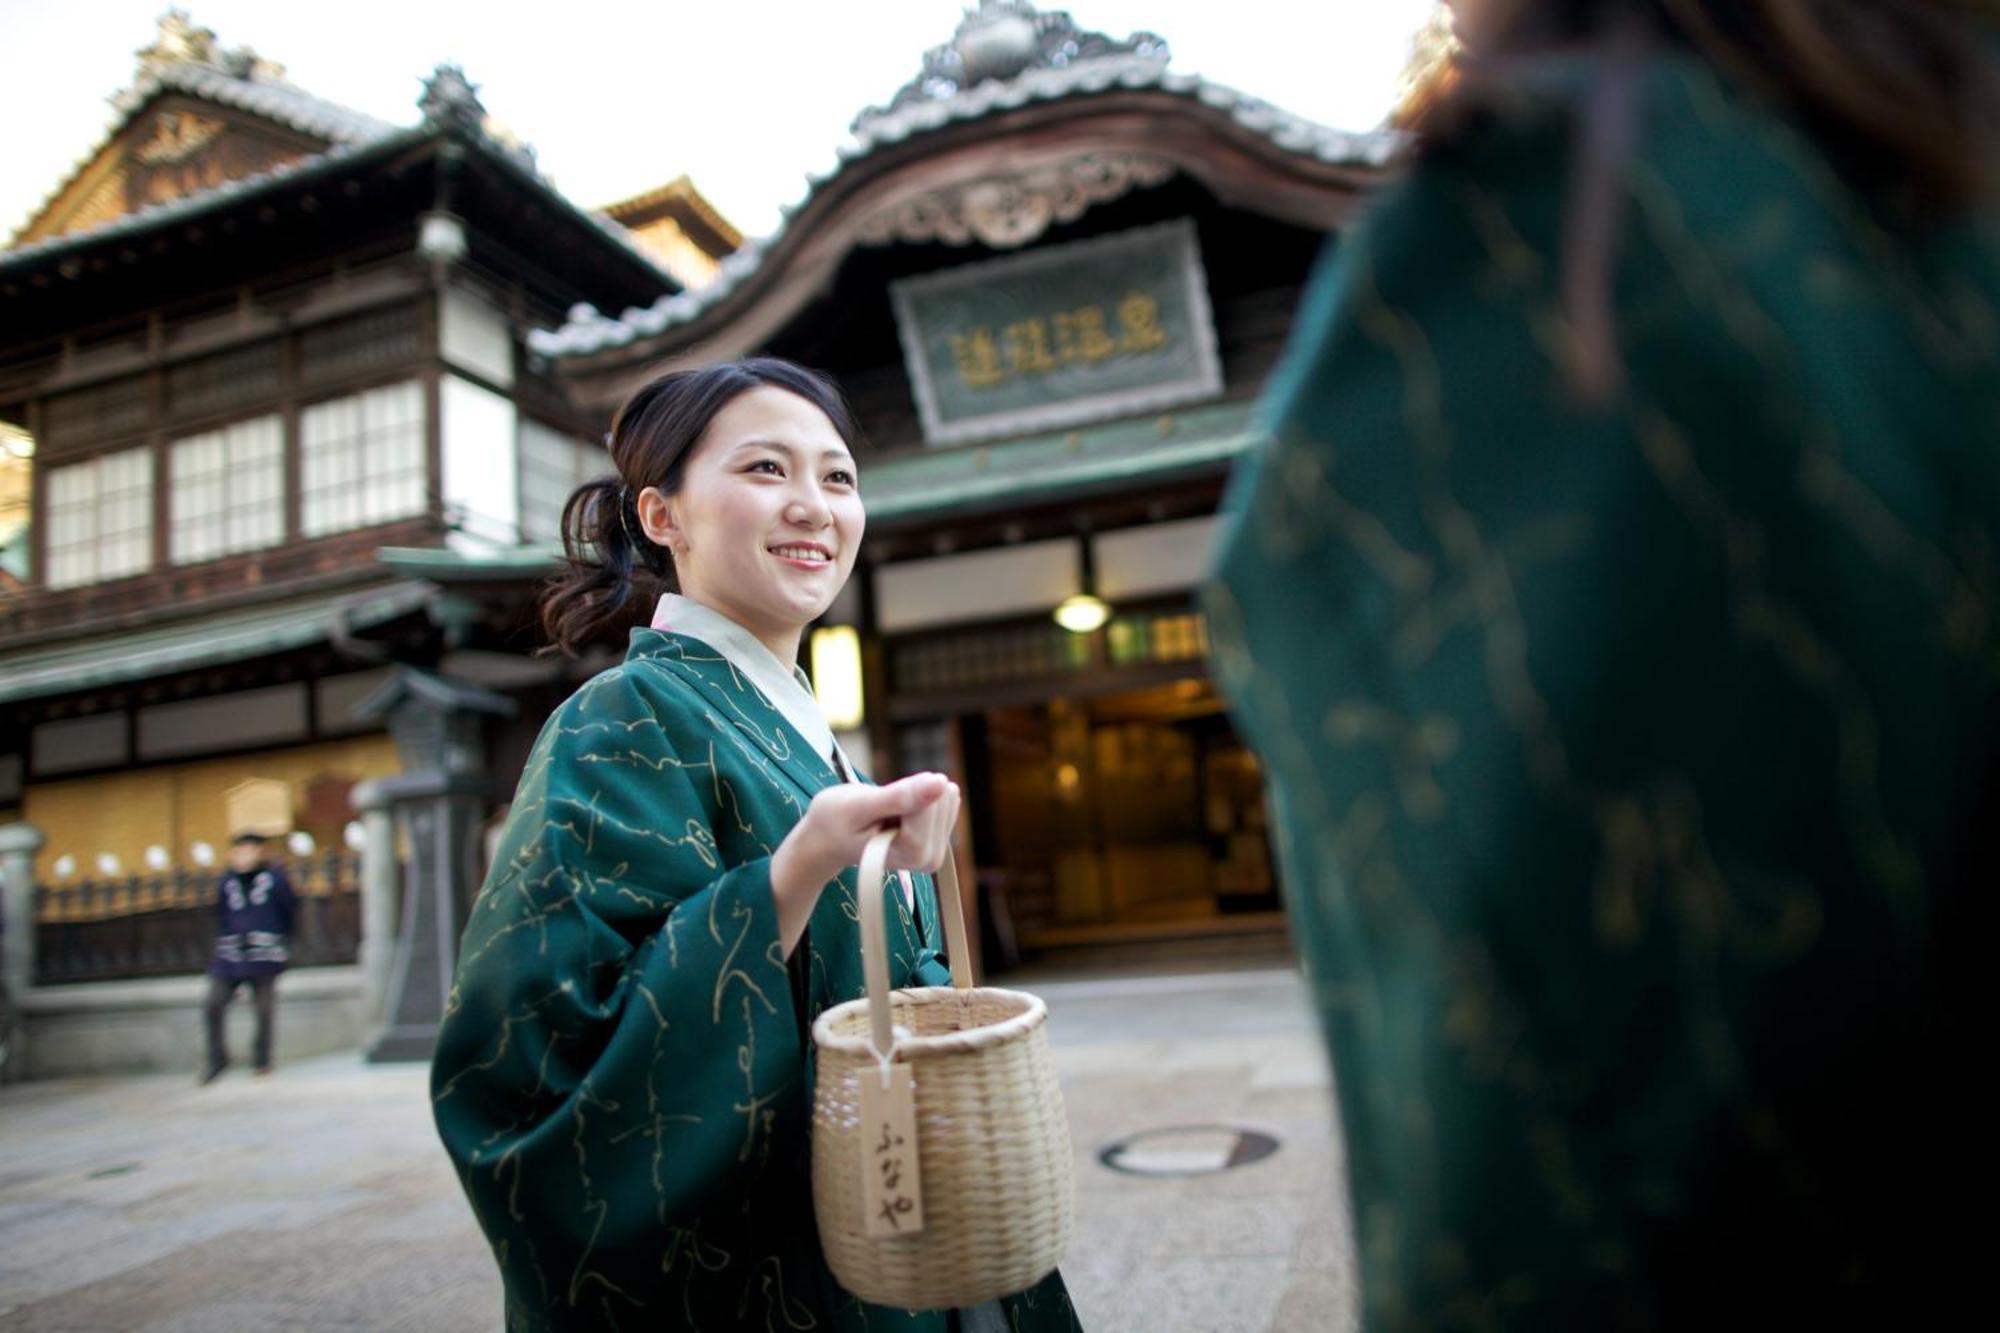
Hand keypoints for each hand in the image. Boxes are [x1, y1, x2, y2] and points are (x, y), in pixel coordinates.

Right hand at [770, 772, 960, 954]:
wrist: (827, 841)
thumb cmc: (835, 822)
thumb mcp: (859, 805)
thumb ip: (899, 796)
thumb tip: (940, 782)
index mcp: (912, 854)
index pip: (930, 800)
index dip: (903, 791)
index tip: (878, 805)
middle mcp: (930, 858)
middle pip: (941, 797)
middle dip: (909, 793)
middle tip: (880, 809)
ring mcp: (936, 851)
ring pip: (945, 795)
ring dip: (914, 795)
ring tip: (887, 813)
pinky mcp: (940, 839)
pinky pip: (946, 798)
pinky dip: (921, 796)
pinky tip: (899, 813)